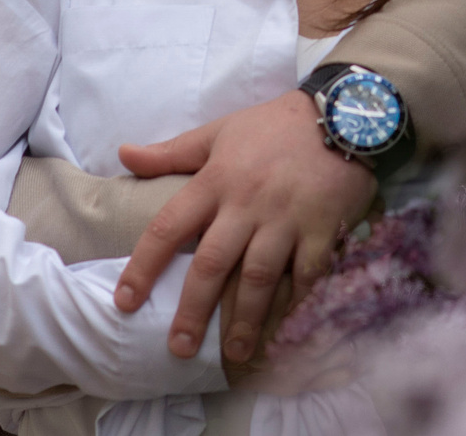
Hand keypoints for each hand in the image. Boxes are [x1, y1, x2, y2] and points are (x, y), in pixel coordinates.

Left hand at [114, 90, 376, 362]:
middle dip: (193, 309)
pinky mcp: (321, 229)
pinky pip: (306, 273)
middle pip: (212, 263)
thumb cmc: (273, 126)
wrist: (341, 113)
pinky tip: (285, 328)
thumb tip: (124, 154)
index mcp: (216, 180)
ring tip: (234, 352)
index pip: (169, 227)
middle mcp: (247, 204)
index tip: (126, 301)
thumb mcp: (219, 131)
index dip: (144, 266)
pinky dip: (296, 302)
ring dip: (244, 318)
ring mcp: (286, 219)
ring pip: (258, 276)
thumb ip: (171, 151)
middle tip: (179, 347)